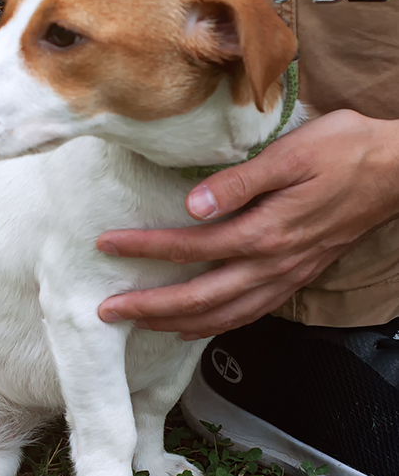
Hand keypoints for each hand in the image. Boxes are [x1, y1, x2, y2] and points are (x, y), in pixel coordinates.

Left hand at [96, 110, 398, 338]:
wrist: (398, 168)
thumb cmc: (344, 150)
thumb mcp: (290, 153)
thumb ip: (238, 182)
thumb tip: (192, 205)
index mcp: (266, 231)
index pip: (190, 247)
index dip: (144, 250)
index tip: (106, 246)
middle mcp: (273, 263)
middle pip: (200, 297)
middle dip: (149, 307)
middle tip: (106, 311)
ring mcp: (286, 276)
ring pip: (224, 315)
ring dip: (177, 324)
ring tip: (139, 325)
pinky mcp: (296, 277)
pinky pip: (250, 313)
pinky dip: (216, 325)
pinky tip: (193, 326)